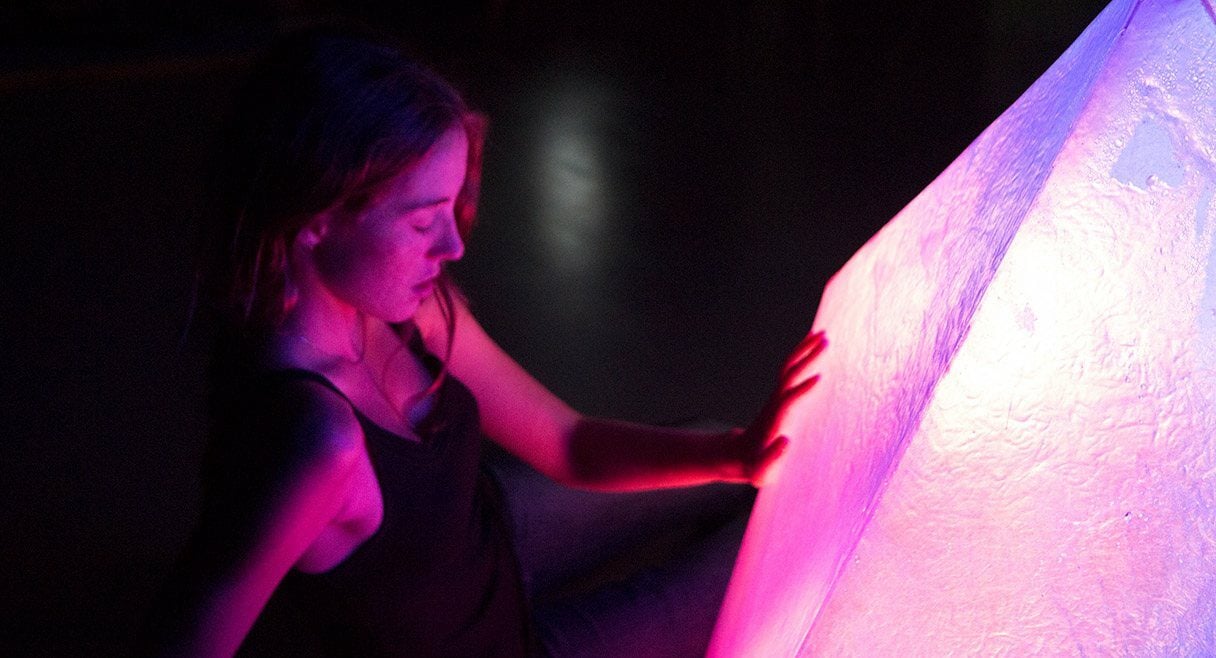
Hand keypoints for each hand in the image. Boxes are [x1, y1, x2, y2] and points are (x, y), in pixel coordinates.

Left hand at [735, 329, 826, 485]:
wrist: (737, 457)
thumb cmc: (754, 467)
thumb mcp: (760, 470)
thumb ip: (771, 458)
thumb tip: (785, 440)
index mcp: (775, 419)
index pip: (789, 399)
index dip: (802, 389)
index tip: (819, 377)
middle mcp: (776, 402)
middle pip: (790, 374)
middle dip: (807, 358)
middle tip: (826, 341)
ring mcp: (777, 397)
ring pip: (790, 367)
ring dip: (805, 350)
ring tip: (823, 334)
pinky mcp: (780, 397)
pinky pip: (791, 371)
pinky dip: (801, 356)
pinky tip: (813, 347)